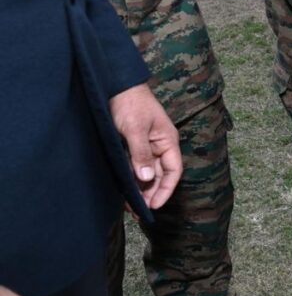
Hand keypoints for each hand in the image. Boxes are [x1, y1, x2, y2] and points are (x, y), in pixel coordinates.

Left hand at [109, 84, 181, 209]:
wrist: (115, 85)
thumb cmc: (130, 103)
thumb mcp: (136, 128)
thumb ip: (141, 154)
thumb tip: (146, 179)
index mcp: (167, 141)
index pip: (173, 171)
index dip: (166, 190)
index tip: (155, 205)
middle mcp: (159, 146)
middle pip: (159, 175)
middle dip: (151, 193)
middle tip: (138, 210)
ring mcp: (145, 146)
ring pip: (145, 173)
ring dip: (140, 189)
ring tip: (130, 206)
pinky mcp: (131, 145)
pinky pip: (134, 166)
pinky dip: (130, 179)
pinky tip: (124, 189)